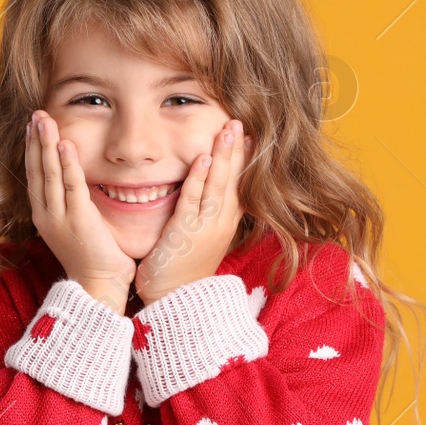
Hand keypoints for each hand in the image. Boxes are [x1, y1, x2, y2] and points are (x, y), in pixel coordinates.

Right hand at [25, 109, 136, 313]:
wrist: (98, 286)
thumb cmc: (93, 258)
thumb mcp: (76, 227)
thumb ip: (73, 205)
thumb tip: (78, 184)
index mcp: (45, 216)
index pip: (34, 176)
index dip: (32, 150)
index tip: (31, 128)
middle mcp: (47, 214)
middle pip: (37, 170)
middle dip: (35, 140)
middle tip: (35, 114)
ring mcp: (60, 217)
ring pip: (50, 173)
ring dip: (45, 143)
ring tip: (43, 119)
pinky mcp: (79, 219)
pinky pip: (71, 185)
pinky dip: (67, 163)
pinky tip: (63, 143)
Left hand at [134, 118, 252, 306]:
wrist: (174, 302)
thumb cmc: (182, 274)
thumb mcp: (200, 242)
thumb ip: (204, 218)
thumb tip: (204, 198)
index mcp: (225, 226)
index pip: (240, 188)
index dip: (245, 163)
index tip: (251, 139)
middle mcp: (220, 225)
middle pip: (234, 181)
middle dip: (238, 151)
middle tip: (241, 123)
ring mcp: (205, 228)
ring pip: (219, 186)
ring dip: (224, 156)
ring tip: (229, 130)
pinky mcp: (185, 232)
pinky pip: (193, 200)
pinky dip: (200, 178)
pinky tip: (204, 158)